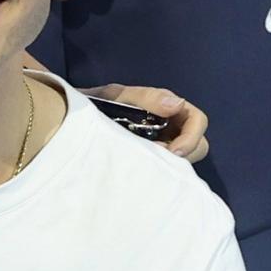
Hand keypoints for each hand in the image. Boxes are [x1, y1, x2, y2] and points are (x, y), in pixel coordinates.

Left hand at [83, 83, 211, 163]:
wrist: (72, 119)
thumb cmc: (100, 104)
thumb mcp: (119, 96)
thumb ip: (147, 98)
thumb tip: (177, 104)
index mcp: (169, 109)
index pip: (197, 121)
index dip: (191, 137)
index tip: (172, 151)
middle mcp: (171, 128)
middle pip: (197, 145)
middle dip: (183, 156)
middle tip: (158, 162)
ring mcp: (162, 145)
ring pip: (182, 161)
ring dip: (170, 166)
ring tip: (145, 166)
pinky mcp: (151, 162)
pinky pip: (164, 171)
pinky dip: (157, 173)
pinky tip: (139, 173)